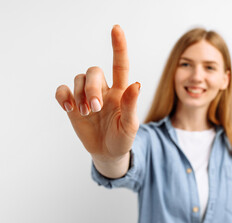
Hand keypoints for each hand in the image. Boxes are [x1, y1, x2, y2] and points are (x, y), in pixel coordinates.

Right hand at [55, 25, 139, 163]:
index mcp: (121, 92)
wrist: (108, 153)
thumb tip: (136, 84)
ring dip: (80, 94)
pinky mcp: (74, 106)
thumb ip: (131, 106)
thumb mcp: (130, 126)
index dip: (119, 47)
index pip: (120, 65)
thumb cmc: (122, 138)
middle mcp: (104, 90)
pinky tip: (69, 108)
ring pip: (79, 79)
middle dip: (92, 87)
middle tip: (95, 108)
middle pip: (94, 72)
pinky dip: (63, 96)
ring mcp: (87, 97)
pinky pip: (63, 90)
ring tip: (87, 113)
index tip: (116, 29)